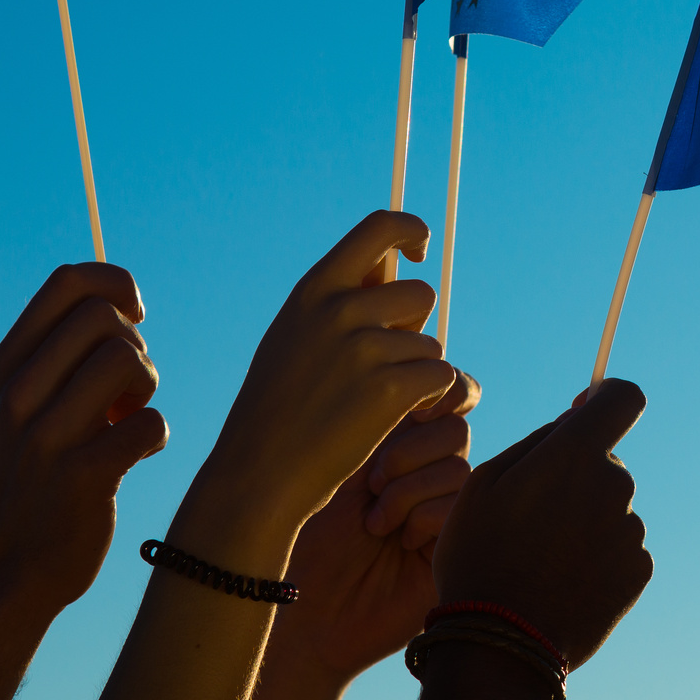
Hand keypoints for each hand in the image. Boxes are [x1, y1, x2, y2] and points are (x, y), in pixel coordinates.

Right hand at [0, 263, 168, 612]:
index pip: (67, 281)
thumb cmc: (39, 470)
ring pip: (127, 359)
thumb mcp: (29, 403)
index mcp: (7, 367)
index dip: (116, 284)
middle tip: (125, 390)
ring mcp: (46, 436)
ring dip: (147, 387)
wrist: (13, 564)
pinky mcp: (82, 477)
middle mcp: (18, 395)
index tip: (134, 317)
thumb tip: (123, 301)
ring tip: (128, 418)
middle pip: (106, 318)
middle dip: (135, 346)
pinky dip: (156, 437)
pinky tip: (133, 458)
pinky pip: (151, 423)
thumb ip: (62, 351)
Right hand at [191, 212, 455, 538]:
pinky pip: (440, 377)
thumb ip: (336, 301)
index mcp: (314, 290)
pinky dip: (426, 399)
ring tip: (369, 401)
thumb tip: (392, 268)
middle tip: (383, 365)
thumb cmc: (276, 410)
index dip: (412, 231)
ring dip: (414, 372)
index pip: (381, 225)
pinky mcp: (392, 389)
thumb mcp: (293, 337)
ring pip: (430, 345)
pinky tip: (389, 418)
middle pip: (420, 294)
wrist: (260, 474)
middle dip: (414, 329)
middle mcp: (340, 309)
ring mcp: (366, 348)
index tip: (418, 253)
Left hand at [274, 380, 481, 687]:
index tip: (404, 408)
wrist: (299, 606)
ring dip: (410, 488)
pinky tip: (393, 538)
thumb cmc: (302, 535)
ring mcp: (443, 508)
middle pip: (454, 426)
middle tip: (371, 479)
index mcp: (397, 441)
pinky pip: (459, 507)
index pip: (442, 395)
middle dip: (410, 447)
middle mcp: (424, 471)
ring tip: (374, 519)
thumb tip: (403, 356)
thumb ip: (370, 412)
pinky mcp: (453, 545)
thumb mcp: (335, 460)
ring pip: (458, 466)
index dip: (434, 393)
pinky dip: (424, 517)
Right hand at [431, 380, 651, 670]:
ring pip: (612, 508)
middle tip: (534, 516)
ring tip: (542, 560)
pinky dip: (598, 558)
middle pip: (608, 462)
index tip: (587, 410)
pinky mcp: (641, 570)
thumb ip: (536, 442)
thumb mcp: (482, 485)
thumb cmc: (480, 558)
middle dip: (579, 476)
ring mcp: (631, 529)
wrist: (501, 644)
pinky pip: (621, 548)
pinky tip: (563, 583)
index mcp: (574, 453)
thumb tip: (576, 418)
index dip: (606, 398)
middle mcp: (614, 484)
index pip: (624, 397)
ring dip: (587, 522)